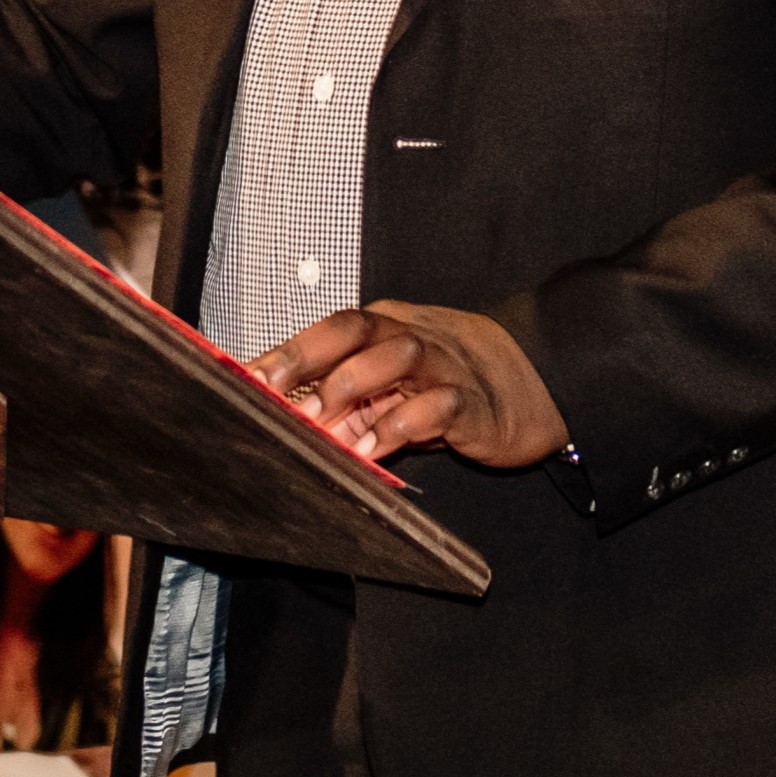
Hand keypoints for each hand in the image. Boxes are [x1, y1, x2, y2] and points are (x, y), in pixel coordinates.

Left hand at [253, 302, 569, 467]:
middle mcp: (410, 337)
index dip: (285, 351)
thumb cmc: (450, 381)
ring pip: (394, 356)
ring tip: (318, 425)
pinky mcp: (470, 402)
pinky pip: (435, 406)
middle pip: (353, 330)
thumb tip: (285, 425)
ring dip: (351, 387)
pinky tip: (375, 449)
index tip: (241, 376)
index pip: (327, 329)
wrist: (534, 379)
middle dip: (307, 358)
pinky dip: (402, 424)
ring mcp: (442, 366)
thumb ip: (344, 403)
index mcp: (385, 328)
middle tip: (269, 393)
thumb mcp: (393, 388)